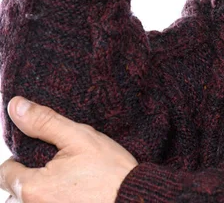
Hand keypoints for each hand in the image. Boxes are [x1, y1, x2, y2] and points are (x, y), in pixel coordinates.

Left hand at [0, 97, 137, 202]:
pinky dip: (56, 197)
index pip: (5, 171)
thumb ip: (44, 122)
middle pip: (17, 189)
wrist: (135, 199)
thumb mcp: (79, 137)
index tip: (45, 150)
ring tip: (70, 177)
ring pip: (31, 200)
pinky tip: (76, 189)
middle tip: (60, 162)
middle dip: (31, 174)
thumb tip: (15, 106)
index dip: (22, 156)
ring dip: (43, 189)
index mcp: (32, 188)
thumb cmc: (110, 172)